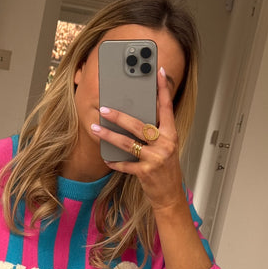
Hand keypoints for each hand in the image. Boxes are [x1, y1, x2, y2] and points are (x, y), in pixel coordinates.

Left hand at [92, 67, 184, 212]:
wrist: (170, 195)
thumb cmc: (166, 170)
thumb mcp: (167, 148)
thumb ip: (156, 132)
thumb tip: (138, 117)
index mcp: (171, 135)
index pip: (167, 108)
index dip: (163, 90)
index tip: (158, 73)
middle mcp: (165, 145)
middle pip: (139, 125)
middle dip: (119, 116)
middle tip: (104, 108)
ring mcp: (155, 158)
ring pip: (128, 143)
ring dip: (109, 135)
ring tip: (96, 128)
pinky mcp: (145, 172)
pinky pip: (125, 164)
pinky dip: (115, 161)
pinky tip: (107, 157)